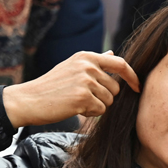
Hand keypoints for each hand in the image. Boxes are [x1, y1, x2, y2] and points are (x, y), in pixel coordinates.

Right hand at [3, 51, 140, 127]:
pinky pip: (101, 110)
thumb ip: (94, 63)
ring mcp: (86, 81)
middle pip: (116, 88)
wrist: (29, 99)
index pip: (120, 64)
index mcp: (86, 57)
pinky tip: (74, 108)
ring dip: (97, 106)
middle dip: (104, 97)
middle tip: (83, 97)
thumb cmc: (52, 86)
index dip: (132, 76)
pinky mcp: (83, 97)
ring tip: (76, 101)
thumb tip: (112, 54)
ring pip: (109, 101)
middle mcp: (88, 66)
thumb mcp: (72, 67)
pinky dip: (90, 113)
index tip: (138, 87)